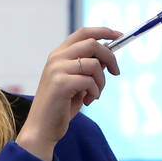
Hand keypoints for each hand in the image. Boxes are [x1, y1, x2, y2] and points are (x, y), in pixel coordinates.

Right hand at [16, 26, 121, 160]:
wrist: (42, 128)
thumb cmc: (60, 107)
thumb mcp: (78, 84)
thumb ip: (89, 68)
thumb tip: (107, 55)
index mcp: (59, 55)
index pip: (83, 33)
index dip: (103, 31)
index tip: (119, 36)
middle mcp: (56, 58)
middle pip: (92, 44)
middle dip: (110, 57)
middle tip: (116, 72)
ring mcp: (57, 70)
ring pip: (94, 64)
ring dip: (102, 81)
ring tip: (95, 94)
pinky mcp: (60, 83)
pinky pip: (89, 81)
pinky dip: (95, 92)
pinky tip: (88, 102)